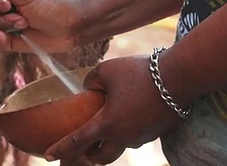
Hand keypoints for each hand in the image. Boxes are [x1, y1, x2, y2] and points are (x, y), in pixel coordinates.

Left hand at [44, 56, 181, 163]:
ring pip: (121, 146)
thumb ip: (91, 81)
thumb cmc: (139, 73)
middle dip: (88, 156)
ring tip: (106, 127)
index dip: (60, 149)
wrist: (179, 78)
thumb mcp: (106, 70)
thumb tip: (89, 88)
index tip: (47, 156)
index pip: (77, 141)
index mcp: (107, 124)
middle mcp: (124, 137)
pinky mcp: (156, 132)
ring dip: (110, 142)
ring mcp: (142, 137)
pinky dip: (128, 130)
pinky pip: (136, 136)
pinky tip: (129, 114)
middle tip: (82, 152)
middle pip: (101, 157)